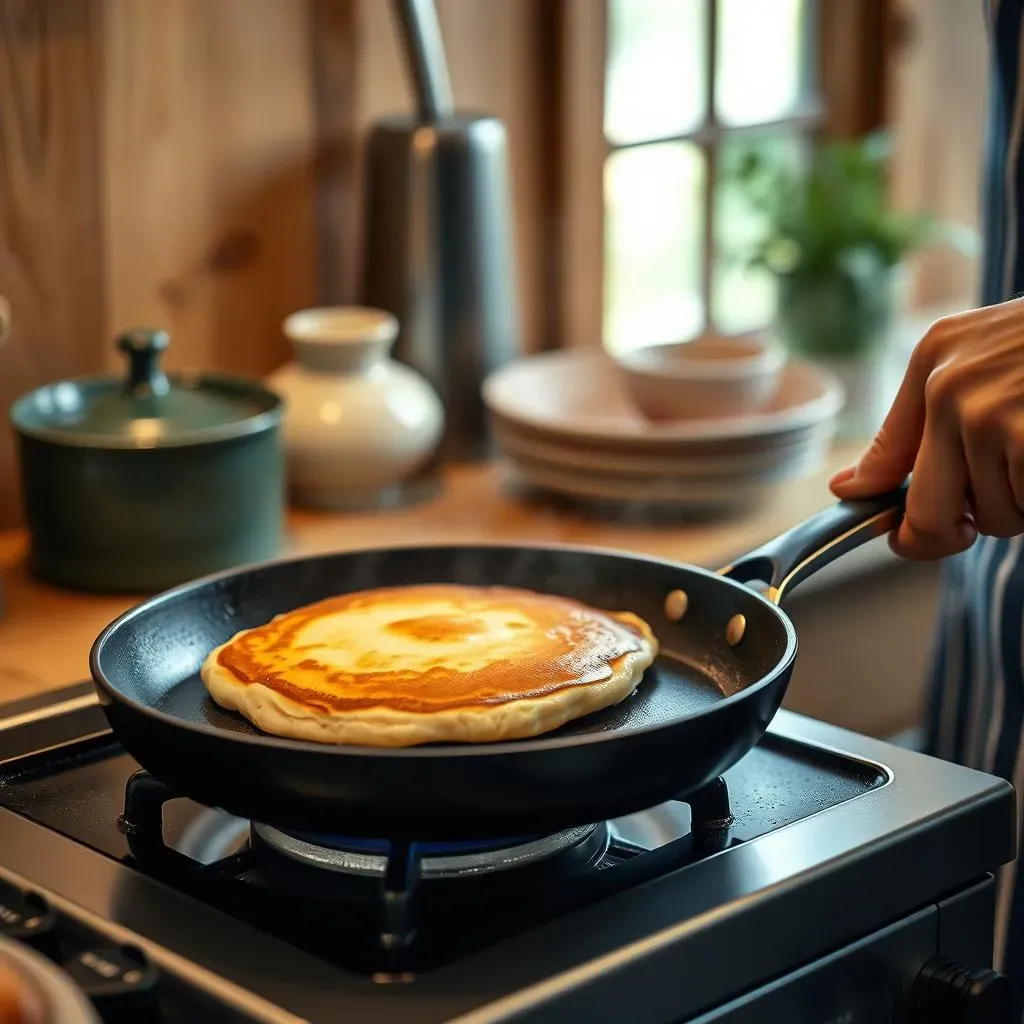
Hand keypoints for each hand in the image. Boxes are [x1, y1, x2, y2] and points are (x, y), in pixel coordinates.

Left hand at [829, 297, 1023, 558]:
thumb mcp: (972, 357)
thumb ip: (910, 427)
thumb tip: (846, 489)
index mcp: (932, 363)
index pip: (884, 463)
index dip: (894, 517)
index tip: (901, 538)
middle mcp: (951, 389)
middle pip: (926, 512)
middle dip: (952, 532)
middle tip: (985, 517)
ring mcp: (995, 417)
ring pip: (993, 516)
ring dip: (1020, 506)